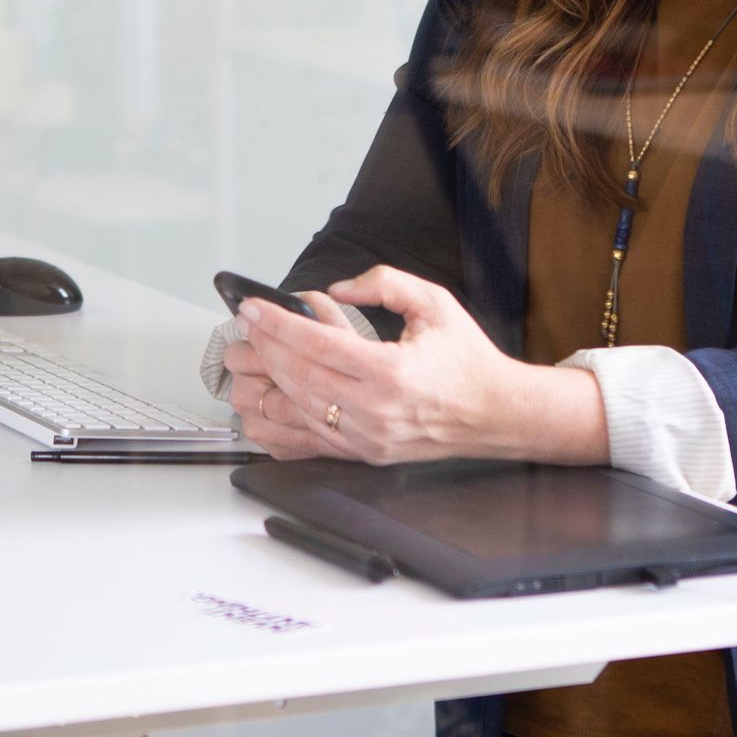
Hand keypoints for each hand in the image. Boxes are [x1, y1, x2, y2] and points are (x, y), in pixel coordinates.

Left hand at [227, 266, 604, 466]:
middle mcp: (375, 409)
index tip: (253, 309)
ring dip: (262, 384)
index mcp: (391, 371)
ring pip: (296, 410)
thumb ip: (384, 283)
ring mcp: (367, 437)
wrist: (494, 412)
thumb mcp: (434, 303)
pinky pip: (308, 441)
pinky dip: (277, 423)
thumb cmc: (466, 359)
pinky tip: (260, 405)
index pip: (316, 345)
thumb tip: (338, 289)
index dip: (277, 325)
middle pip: (298, 377)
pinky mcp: (364, 453)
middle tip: (242, 328)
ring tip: (243, 361)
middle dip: (262, 349)